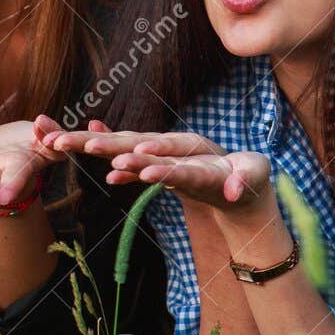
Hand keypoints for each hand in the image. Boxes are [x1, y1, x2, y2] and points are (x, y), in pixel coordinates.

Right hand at [39, 124, 272, 211]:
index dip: (153, 152)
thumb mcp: (255, 175)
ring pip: (127, 149)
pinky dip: (119, 168)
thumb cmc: (249, 174)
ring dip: (105, 149)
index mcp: (196, 146)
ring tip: (78, 146)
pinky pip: (132, 166)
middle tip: (85, 144)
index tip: (133, 156)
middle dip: (112, 144)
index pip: (171, 147)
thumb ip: (243, 179)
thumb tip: (233, 191)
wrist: (242, 179)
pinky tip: (105, 174)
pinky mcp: (157, 167)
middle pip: (139, 143)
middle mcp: (174, 147)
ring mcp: (163, 156)